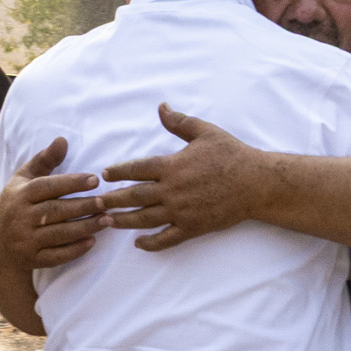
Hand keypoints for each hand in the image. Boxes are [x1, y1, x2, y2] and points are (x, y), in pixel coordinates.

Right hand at [0, 138, 108, 269]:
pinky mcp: (31, 260)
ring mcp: (24, 241)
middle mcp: (20, 218)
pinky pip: (55, 256)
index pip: (48, 187)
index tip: (95, 179)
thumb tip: (63, 140)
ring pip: (58, 234)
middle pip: (55, 211)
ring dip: (84, 228)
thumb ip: (44, 160)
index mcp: (20, 195)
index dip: (72, 182)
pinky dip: (74, 250)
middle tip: (106, 202)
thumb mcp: (23, 180)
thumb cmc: (15, 204)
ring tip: (106, 220)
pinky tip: (92, 241)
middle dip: (83, 206)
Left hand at [98, 105, 270, 250]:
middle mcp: (172, 190)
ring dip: (123, 221)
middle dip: (112, 200)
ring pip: (144, 219)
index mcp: (172, 166)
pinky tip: (139, 243)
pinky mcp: (192, 227)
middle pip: (134, 196)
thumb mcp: (205, 132)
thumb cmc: (231, 154)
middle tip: (94, 203)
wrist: (256, 183)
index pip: (136, 169)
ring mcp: (181, 211)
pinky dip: (150, 243)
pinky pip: (166, 238)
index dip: (118, 172)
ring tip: (108, 222)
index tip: (104, 175)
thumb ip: (179, 122)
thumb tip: (161, 107)